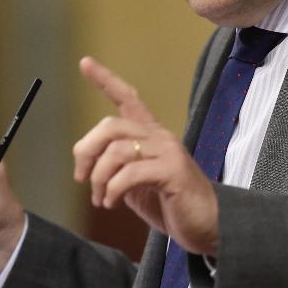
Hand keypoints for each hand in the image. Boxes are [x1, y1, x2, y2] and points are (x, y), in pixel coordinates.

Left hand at [72, 56, 218, 255]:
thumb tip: (87, 166)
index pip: (127, 97)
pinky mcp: (172, 171)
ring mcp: (168, 152)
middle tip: (81, 177)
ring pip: (117, 150)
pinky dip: (112, 189)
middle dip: (87, 151)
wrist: (206, 225)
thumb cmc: (171, 204)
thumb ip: (116, 167)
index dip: (105, 79)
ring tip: (101, 199)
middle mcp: (160, 136)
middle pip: (111, 126)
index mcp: (151, 134)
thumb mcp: (136, 182)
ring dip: (99, 178)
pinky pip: (129, 173)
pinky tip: (112, 202)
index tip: (85, 62)